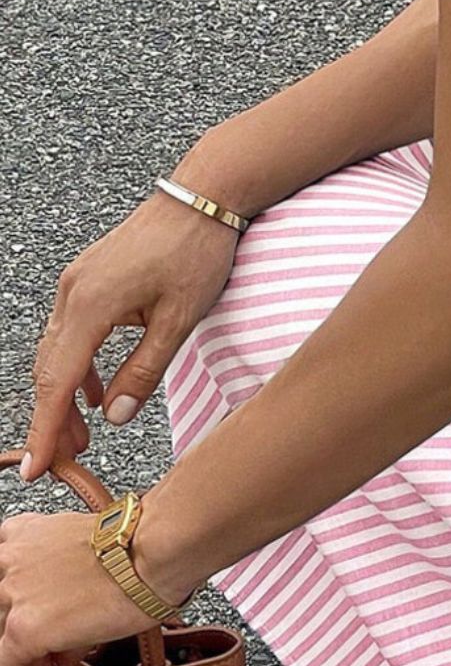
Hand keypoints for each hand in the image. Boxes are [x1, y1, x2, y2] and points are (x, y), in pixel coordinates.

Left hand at [0, 508, 173, 665]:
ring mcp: (13, 593)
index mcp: (26, 533)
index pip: (4, 576)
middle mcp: (11, 560)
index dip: (18, 609)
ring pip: (0, 641)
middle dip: (20, 639)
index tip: (39, 631)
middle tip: (44, 662)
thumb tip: (69, 642)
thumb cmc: (141, 548)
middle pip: (3, 612)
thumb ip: (68, 595)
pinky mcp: (24, 628)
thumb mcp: (91, 561)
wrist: (154, 552)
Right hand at [20, 189, 241, 484]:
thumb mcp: (179, 319)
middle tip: (64, 461)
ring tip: (81, 436)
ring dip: (65, 395)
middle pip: (50, 370)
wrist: (202, 197)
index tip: (34, 467)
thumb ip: (144, 370)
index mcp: (91, 305)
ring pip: (58, 352)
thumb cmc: (197, 252)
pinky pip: (72, 332)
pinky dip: (78, 365)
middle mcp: (73, 293)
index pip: (57, 382)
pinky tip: (94, 392)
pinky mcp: (89, 278)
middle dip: (53, 419)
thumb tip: (115, 416)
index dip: (44, 429)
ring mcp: (77, 283)